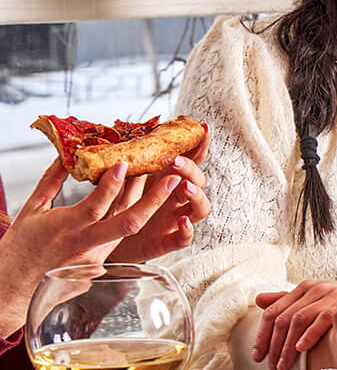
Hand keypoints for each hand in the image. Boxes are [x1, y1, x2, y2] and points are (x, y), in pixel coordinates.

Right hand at [0, 160, 191, 337]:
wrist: (17, 284)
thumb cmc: (21, 246)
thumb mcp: (32, 208)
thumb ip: (51, 181)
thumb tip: (67, 157)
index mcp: (69, 227)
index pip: (97, 204)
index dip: (112, 184)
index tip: (124, 164)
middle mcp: (89, 244)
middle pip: (128, 222)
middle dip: (154, 200)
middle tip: (173, 180)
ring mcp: (99, 256)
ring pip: (127, 228)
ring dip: (147, 206)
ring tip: (164, 185)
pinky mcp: (102, 265)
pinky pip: (119, 238)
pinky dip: (128, 218)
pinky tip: (139, 202)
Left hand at [107, 128, 211, 262]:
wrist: (102, 241)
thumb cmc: (113, 210)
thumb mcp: (120, 181)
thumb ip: (129, 164)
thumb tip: (127, 137)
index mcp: (168, 180)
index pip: (190, 161)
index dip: (199, 145)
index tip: (202, 128)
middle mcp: (177, 200)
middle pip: (198, 182)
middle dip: (191, 169)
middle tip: (175, 161)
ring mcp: (175, 220)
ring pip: (200, 208)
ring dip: (196, 196)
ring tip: (184, 187)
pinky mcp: (167, 241)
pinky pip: (185, 238)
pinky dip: (187, 230)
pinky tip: (182, 222)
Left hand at [253, 280, 336, 369]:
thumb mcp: (317, 298)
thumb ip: (289, 300)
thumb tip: (258, 299)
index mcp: (303, 289)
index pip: (272, 313)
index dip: (262, 337)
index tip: (258, 356)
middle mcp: (312, 290)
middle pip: (280, 319)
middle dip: (272, 347)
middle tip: (271, 368)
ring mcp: (325, 296)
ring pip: (295, 321)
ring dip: (287, 347)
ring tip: (284, 367)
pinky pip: (319, 320)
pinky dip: (308, 335)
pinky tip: (302, 350)